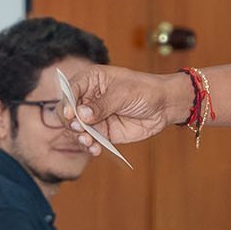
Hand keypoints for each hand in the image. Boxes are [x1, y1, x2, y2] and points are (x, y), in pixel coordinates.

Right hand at [61, 66, 191, 152]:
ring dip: (79, 137)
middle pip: (67, 111)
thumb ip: (102, 105)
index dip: (66, 102)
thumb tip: (81, 114)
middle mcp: (88, 98)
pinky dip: (89, 146)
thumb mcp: (123, 94)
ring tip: (89, 142)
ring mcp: (93, 116)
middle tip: (80, 129)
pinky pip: (89, 140)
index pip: (70, 90)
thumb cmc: (145, 90)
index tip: (69, 115)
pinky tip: (96, 149)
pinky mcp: (102, 131)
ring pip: (76, 128)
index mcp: (90, 80)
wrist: (164, 106)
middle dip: (70, 122)